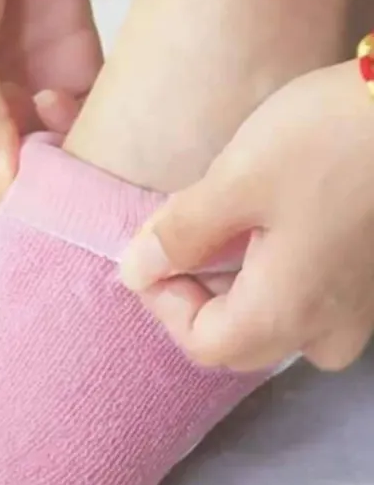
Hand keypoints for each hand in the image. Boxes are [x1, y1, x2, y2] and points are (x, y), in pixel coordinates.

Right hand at [0, 0, 101, 252]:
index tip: (19, 229)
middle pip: (8, 200)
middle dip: (38, 208)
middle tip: (70, 204)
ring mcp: (20, 97)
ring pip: (53, 169)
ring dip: (74, 174)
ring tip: (87, 159)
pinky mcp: (66, 68)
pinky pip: (89, 124)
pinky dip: (101, 136)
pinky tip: (102, 118)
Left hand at [119, 60, 373, 371]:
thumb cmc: (330, 140)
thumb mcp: (237, 181)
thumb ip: (180, 234)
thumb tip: (134, 273)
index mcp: (287, 314)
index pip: (202, 344)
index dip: (165, 303)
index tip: (155, 251)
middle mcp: (328, 328)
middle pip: (238, 341)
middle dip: (196, 296)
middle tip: (183, 238)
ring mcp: (359, 308)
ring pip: (275, 324)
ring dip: (235, 287)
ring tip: (224, 229)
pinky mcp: (371, 281)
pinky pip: (309, 302)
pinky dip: (273, 276)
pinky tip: (267, 226)